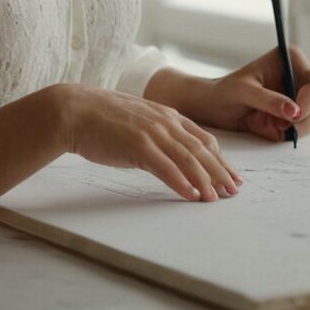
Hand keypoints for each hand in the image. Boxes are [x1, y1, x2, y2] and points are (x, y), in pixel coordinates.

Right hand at [50, 84, 242, 202]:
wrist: (76, 110)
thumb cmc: (103, 117)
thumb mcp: (139, 119)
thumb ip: (157, 132)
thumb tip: (169, 152)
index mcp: (167, 115)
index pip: (203, 138)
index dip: (220, 158)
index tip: (231, 174)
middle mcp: (165, 122)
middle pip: (202, 149)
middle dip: (220, 171)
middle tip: (234, 190)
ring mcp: (152, 133)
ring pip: (188, 159)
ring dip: (206, 181)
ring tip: (216, 198)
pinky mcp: (137, 146)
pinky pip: (165, 167)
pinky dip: (181, 182)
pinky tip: (191, 195)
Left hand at [189, 46, 309, 142]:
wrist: (216, 107)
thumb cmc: (226, 92)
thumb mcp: (244, 92)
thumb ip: (269, 101)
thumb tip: (294, 112)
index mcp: (291, 59)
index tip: (294, 117)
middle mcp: (300, 74)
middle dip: (307, 118)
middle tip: (285, 128)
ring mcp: (302, 94)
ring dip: (301, 127)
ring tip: (272, 125)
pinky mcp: (298, 112)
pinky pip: (307, 127)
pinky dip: (294, 133)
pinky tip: (273, 127)